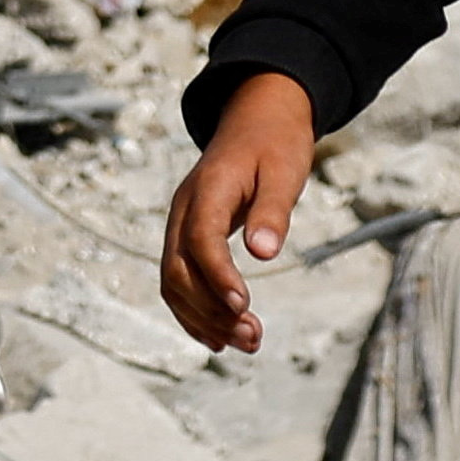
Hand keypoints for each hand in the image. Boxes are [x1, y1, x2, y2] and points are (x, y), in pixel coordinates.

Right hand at [161, 70, 318, 352]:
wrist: (257, 117)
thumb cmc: (275, 143)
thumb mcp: (284, 171)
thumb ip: (273, 212)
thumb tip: (264, 254)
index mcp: (207, 188)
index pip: (200, 240)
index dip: (217, 277)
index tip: (244, 306)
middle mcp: (184, 209)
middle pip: (179, 270)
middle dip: (211, 310)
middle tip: (252, 337)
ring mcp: (181, 224)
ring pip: (174, 282)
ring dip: (204, 319)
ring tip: (246, 342)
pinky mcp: (188, 237)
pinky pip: (179, 281)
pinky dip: (195, 312)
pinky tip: (220, 337)